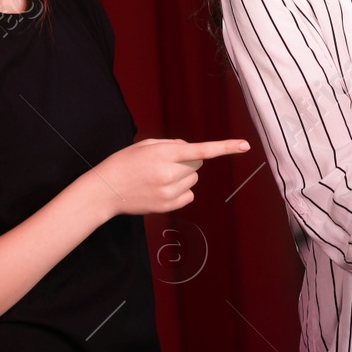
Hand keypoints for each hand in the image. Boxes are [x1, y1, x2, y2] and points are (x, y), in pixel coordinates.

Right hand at [85, 137, 250, 219]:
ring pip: (193, 180)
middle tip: (164, 164)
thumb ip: (172, 145)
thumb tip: (191, 150)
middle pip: (197, 165)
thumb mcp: (145, 145)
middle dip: (186, 162)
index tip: (245, 145)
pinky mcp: (167, 206)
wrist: (105, 190)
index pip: (200, 150)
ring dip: (182, 176)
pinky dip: (180, 191)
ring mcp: (168, 192)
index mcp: (164, 154)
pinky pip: (188, 195)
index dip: (225, 147)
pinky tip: (160, 189)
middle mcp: (169, 174)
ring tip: (158, 177)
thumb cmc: (124, 163)